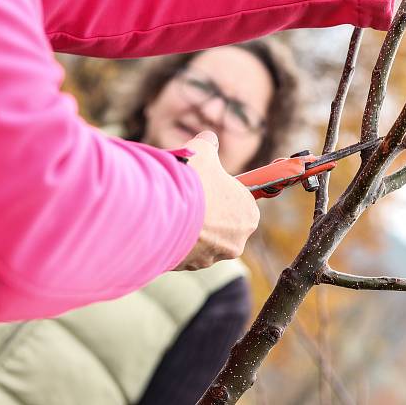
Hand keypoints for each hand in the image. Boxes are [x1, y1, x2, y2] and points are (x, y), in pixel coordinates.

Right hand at [175, 131, 258, 270]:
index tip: (207, 186)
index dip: (222, 192)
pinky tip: (163, 223)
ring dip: (188, 226)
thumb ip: (209, 144)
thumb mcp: (202, 151)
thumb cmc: (190, 181)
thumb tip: (208, 139)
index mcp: (248, 214)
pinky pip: (181, 251)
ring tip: (171, 208)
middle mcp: (235, 241)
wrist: (157, 211)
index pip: (240, 203)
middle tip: (187, 196)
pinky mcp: (187, 267)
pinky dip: (173, 238)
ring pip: (200, 239)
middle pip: (221, 223)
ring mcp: (210, 258)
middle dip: (205, 212)